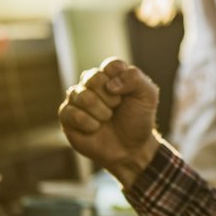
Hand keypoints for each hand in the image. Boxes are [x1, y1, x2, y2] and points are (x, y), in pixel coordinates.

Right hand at [58, 58, 160, 187]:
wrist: (131, 148)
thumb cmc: (138, 120)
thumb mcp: (148, 95)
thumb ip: (135, 78)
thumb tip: (110, 84)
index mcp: (111, 75)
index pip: (111, 66)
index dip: (120, 82)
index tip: (126, 95)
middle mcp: (91, 84)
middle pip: (93, 78)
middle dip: (110, 98)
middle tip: (116, 108)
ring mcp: (77, 99)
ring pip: (81, 95)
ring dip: (100, 112)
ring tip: (106, 119)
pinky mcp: (67, 117)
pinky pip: (70, 112)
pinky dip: (88, 123)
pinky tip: (95, 128)